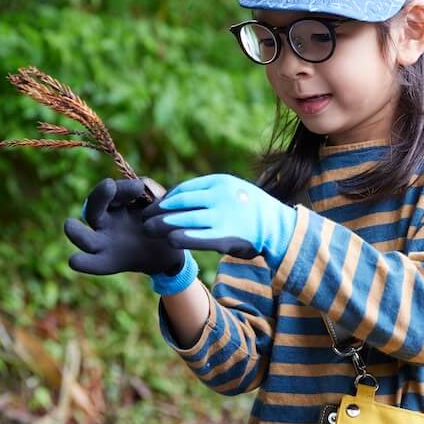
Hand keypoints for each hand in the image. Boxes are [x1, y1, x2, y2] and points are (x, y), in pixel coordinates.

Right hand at [64, 177, 185, 276]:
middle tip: (109, 185)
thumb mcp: (162, 204)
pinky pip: (92, 263)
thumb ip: (153, 191)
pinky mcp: (108, 261)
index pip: (113, 191)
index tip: (139, 187)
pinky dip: (83, 262)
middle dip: (99, 196)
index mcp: (117, 202)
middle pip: (94, 206)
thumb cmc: (162, 222)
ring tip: (69, 225)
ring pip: (84, 236)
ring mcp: (104, 241)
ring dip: (76, 232)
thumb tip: (141, 184)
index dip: (123, 187)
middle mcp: (106, 219)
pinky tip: (75, 260)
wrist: (171, 251)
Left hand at [141, 174, 296, 266]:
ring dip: (162, 225)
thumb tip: (180, 197)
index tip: (155, 207)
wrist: (279, 227)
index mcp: (220, 182)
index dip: (166, 199)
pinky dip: (180, 238)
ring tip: (149, 230)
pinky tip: (170, 241)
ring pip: (183, 219)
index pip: (184, 189)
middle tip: (144, 218)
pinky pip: (196, 237)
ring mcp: (222, 216)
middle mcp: (220, 196)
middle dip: (158, 211)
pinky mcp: (225, 237)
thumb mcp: (234, 190)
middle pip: (179, 203)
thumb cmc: (253, 210)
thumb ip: (210, 192)